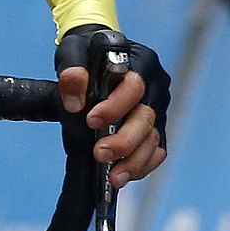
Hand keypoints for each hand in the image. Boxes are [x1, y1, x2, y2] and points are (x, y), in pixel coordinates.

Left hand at [55, 27, 170, 186]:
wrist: (97, 59)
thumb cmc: (86, 54)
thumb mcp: (73, 52)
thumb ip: (72, 71)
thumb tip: (74, 102)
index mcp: (138, 61)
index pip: (134, 86)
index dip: (115, 106)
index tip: (91, 120)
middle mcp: (154, 84)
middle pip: (147, 117)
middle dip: (124, 140)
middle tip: (99, 154)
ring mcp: (157, 107)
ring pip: (153, 138)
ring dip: (134, 160)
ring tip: (113, 178)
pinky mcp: (155, 126)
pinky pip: (156, 150)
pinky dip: (142, 165)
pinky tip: (125, 175)